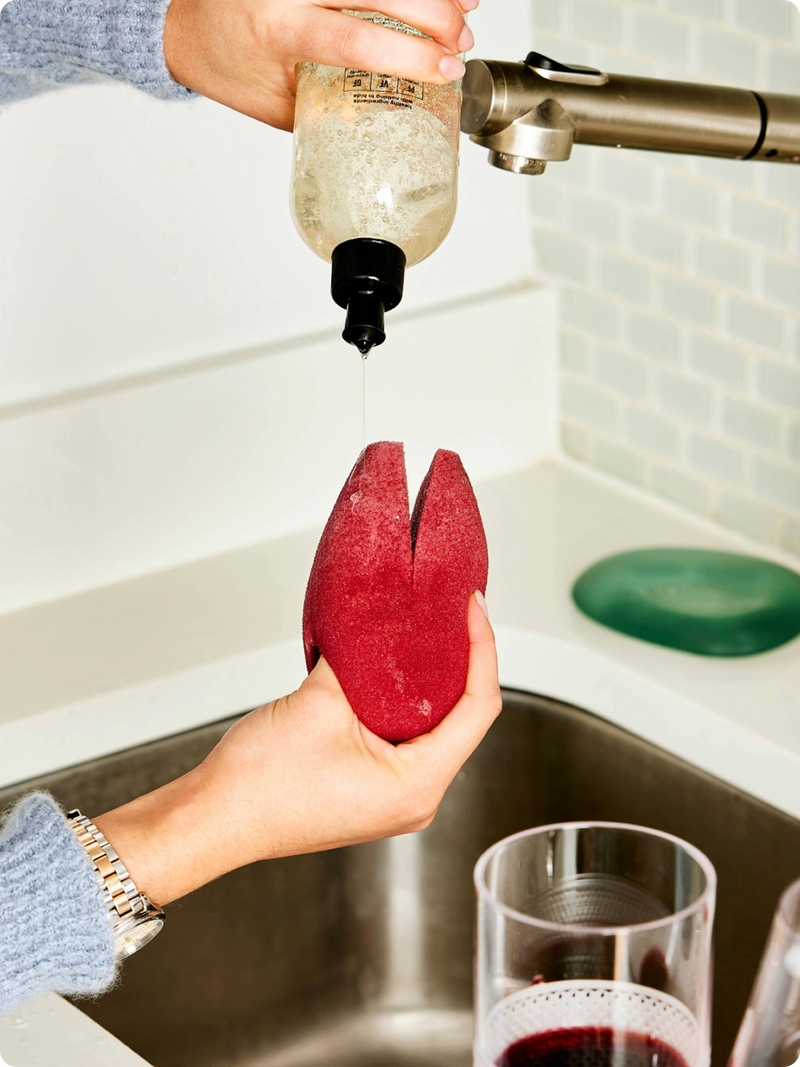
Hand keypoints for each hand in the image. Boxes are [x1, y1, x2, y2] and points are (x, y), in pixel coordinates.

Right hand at [94, 593, 499, 904]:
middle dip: (461, 662)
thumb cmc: (259, 785)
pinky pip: (406, 739)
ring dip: (432, 681)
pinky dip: (405, 702)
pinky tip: (393, 669)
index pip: (478, 708)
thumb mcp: (320, 701)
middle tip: (453, 614)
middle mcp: (416, 798)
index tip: (473, 610)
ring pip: (434, 728)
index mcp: (418, 784)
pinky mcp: (373, 789)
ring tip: (427, 633)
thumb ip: (360, 658)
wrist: (213, 818)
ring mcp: (395, 797)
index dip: (482, 651)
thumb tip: (378, 626)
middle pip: (463, 718)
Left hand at [163, 0, 476, 130]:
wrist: (184, 23)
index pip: (354, 40)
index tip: (445, 69)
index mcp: (280, 31)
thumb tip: (378, 121)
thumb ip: (323, 111)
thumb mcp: (273, 105)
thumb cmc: (225, 64)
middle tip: (461, 42)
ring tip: (463, 8)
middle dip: (432, 15)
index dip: (408, 54)